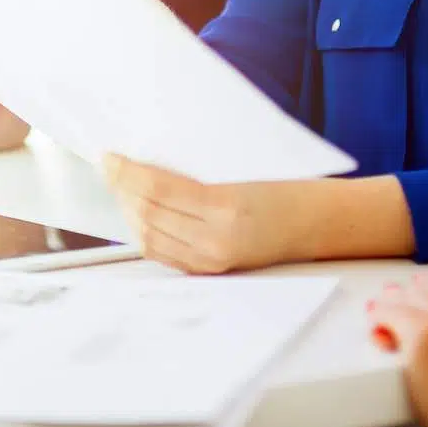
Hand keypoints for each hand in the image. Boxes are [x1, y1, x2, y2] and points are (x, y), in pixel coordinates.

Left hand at [101, 155, 315, 273]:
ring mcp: (211, 260)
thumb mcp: (242, 171)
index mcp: (225, 206)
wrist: (319, 223)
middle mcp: (215, 239)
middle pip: (147, 213)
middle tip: (108, 168)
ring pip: (149, 236)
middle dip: (121, 189)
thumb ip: (194, 173)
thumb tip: (144, 162)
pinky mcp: (211, 270)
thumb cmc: (288, 189)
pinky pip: (164, 253)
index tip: (110, 156)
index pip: (158, 187)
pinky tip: (137, 214)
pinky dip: (144, 232)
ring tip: (118, 188)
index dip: (127, 171)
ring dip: (127, 211)